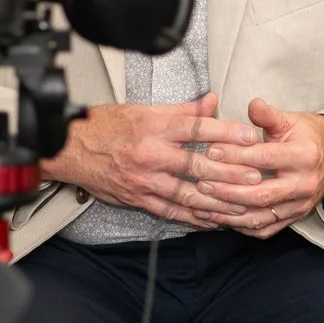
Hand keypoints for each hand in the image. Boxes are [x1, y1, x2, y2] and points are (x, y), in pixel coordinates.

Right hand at [41, 94, 267, 227]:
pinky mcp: (138, 199)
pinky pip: (171, 211)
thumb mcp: (144, 109)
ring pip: (187, 194)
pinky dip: (194, 218)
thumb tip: (211, 102)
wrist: (68, 149)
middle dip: (229, 173)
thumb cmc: (105, 126)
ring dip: (217, 202)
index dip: (225, 133)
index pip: (196, 128)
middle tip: (255, 177)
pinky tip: (213, 220)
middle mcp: (151, 154)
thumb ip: (182, 110)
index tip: (249, 136)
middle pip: (196, 165)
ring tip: (242, 205)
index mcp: (153, 126)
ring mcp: (144, 180)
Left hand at [195, 99, 323, 239]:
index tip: (211, 151)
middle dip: (228, 190)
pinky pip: (266, 229)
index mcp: (303, 156)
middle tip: (202, 182)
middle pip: (261, 194)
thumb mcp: (290, 120)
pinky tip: (223, 217)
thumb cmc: (307, 135)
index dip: (236, 155)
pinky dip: (242, 226)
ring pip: (260, 216)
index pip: (264, 159)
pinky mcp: (295, 217)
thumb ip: (269, 115)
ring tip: (205, 204)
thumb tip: (252, 105)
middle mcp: (303, 184)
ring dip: (230, 213)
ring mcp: (300, 205)